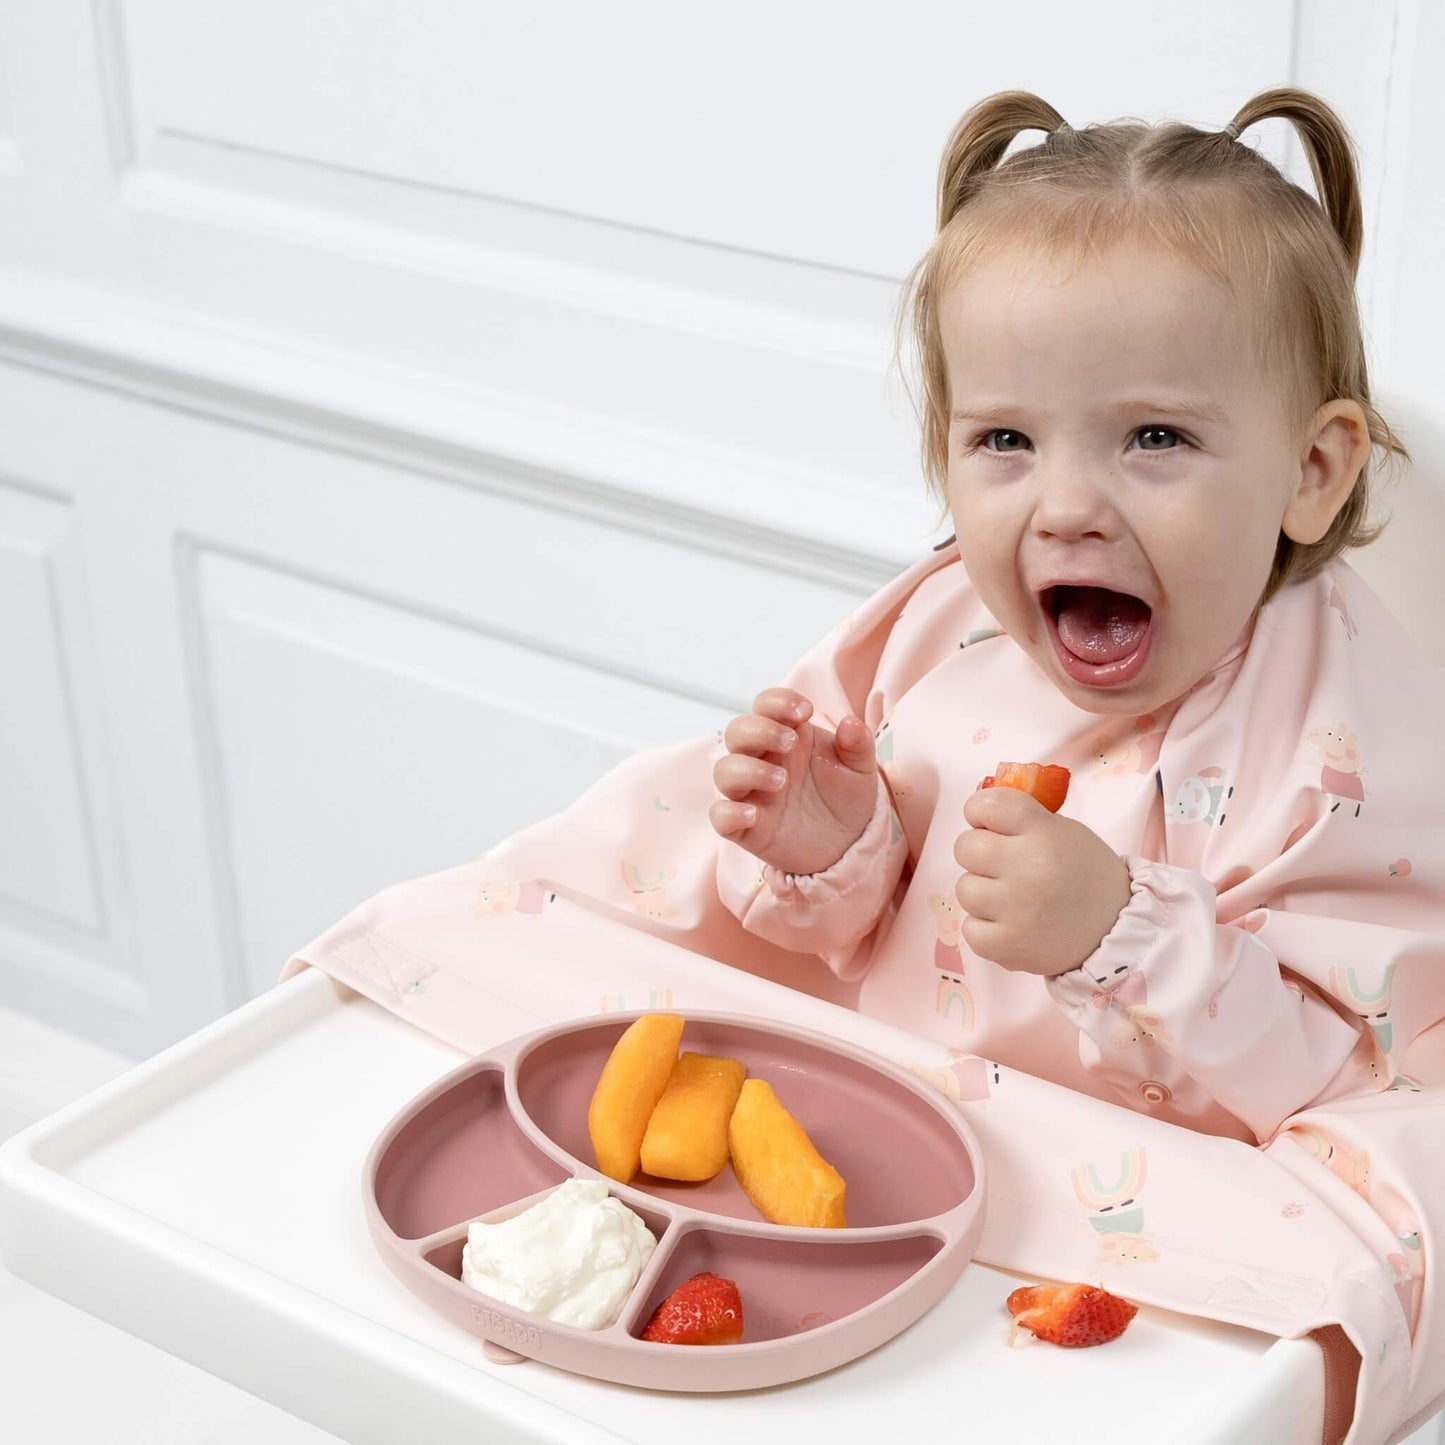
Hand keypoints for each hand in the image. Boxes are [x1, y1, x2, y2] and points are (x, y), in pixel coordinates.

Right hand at [710, 687, 878, 875]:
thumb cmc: (846, 798)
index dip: (777, 701)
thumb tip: (851, 722)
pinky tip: (756, 815)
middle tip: (791, 743)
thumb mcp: (860, 770)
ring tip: (782, 781)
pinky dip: (730, 813)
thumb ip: (858, 745)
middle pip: (737, 731)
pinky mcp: (744, 826)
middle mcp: (762, 759)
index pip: (765, 705)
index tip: (805, 712)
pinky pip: (719, 815)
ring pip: (724, 770)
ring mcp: (750, 793)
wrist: (846, 845)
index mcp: (787, 736)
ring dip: (748, 770)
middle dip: (760, 731)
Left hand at [953, 786, 1130, 975]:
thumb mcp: (1064, 832)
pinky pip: (970, 929)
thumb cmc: (1083, 874)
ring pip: (964, 889)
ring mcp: (1018, 910)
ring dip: (982, 893)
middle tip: (1002, 865)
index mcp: (1044, 833)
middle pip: (965, 847)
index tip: (988, 823)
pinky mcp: (1009, 946)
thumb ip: (1022, 820)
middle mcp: (1029, 868)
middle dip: (978, 853)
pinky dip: (984, 928)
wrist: (1115, 930)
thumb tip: (976, 814)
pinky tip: (1010, 923)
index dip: (979, 811)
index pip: (987, 805)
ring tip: (1012, 898)